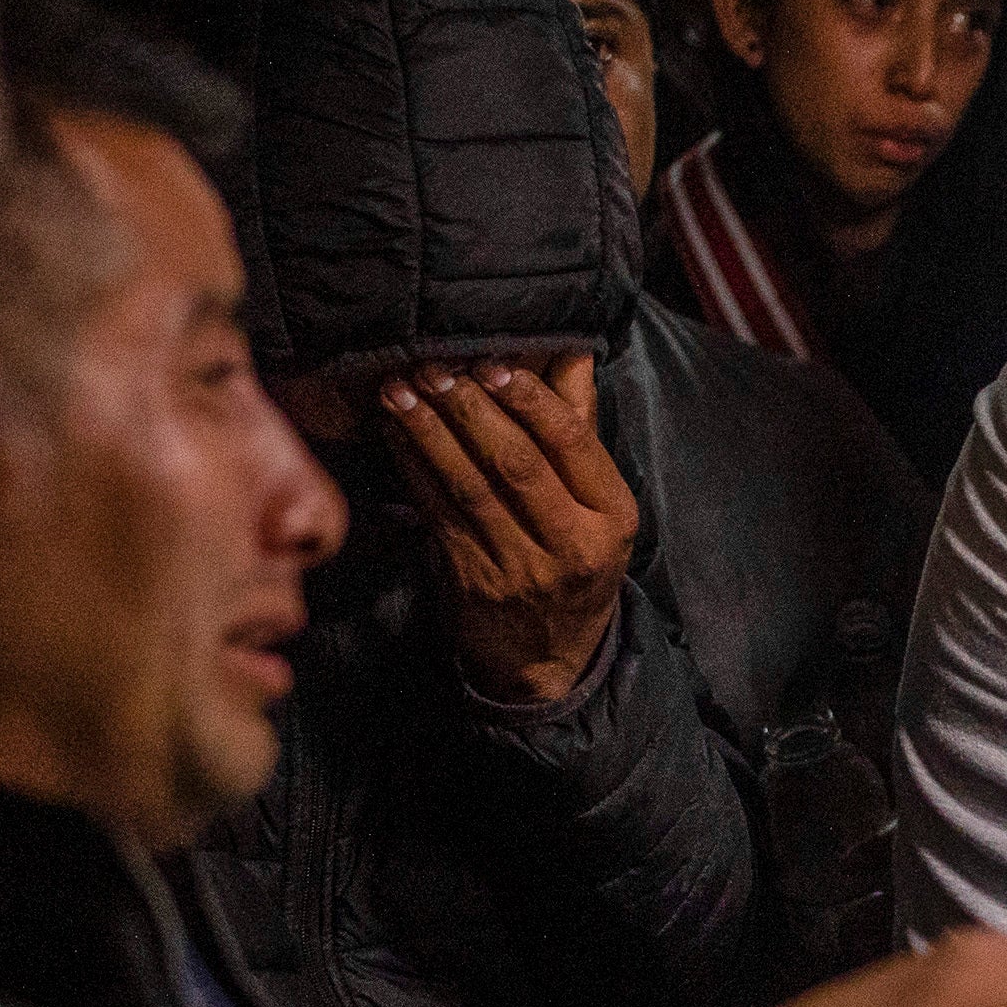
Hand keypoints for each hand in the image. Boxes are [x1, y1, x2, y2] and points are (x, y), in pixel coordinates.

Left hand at [380, 351, 633, 705]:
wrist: (547, 657)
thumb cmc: (574, 560)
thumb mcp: (597, 503)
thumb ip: (579, 425)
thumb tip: (569, 349)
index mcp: (611, 516)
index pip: (572, 444)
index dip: (530, 399)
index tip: (493, 361)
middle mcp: (571, 544)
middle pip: (516, 464)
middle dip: (470, 408)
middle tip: (434, 365)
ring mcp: (519, 568)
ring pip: (469, 487)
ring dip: (429, 432)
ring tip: (402, 388)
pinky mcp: (471, 581)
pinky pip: (437, 512)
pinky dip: (412, 467)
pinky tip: (395, 433)